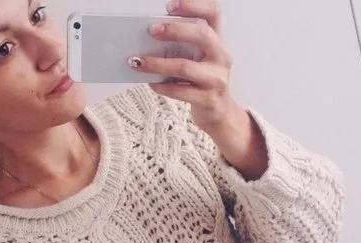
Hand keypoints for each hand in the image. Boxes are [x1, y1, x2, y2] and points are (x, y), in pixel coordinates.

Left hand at [129, 0, 238, 132]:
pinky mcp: (208, 100)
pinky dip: (163, 87)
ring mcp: (216, 79)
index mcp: (218, 41)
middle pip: (202, 35)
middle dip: (175, 30)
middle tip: (152, 31)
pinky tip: (152, 83)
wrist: (218, 113)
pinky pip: (181, 91)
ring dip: (159, 64)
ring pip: (186, 67)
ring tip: (139, 62)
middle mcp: (220, 57)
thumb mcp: (198, 60)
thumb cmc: (202, 82)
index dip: (193, 5)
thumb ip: (182, 47)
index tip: (170, 6)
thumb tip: (149, 40)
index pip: (213, 13)